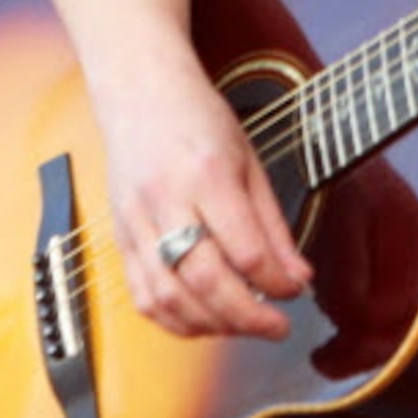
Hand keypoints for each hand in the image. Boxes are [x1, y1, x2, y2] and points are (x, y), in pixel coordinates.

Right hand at [94, 55, 313, 340]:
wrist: (139, 91)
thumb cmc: (197, 118)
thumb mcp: (250, 161)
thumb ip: (272, 226)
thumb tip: (297, 277)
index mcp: (206, 174)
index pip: (246, 251)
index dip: (277, 284)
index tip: (295, 291)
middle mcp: (166, 200)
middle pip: (206, 281)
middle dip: (248, 317)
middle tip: (276, 326)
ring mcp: (136, 221)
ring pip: (169, 298)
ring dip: (212, 325)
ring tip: (242, 324)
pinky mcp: (120, 236)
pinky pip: (142, 295)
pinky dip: (174, 320)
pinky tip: (202, 319)